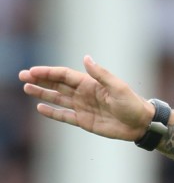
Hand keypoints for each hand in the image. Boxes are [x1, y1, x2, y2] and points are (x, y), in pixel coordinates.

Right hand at [19, 55, 153, 141]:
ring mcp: (83, 107)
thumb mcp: (118, 87)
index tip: (33, 71)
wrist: (141, 124)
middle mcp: (84, 94)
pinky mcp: (85, 121)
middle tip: (22, 76)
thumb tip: (85, 58)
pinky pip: (65, 116)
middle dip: (40, 80)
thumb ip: (100, 74)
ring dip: (42, 93)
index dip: (48, 72)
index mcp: (91, 83)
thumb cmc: (132, 104)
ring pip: (58, 99)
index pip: (64, 75)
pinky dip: (53, 112)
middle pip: (57, 84)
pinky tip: (40, 107)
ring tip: (26, 89)